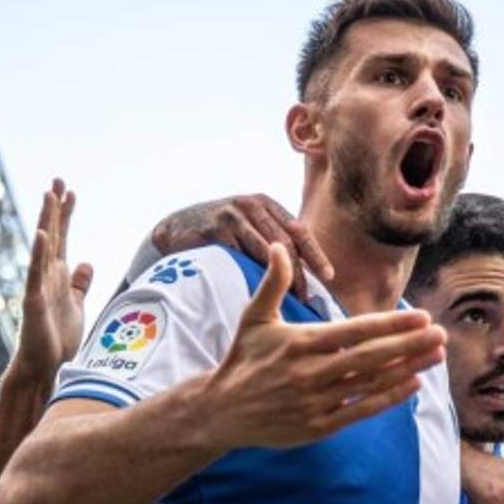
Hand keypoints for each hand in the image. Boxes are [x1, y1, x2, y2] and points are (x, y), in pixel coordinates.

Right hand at [11, 179, 94, 383]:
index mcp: (57, 275)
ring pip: (43, 247)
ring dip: (46, 221)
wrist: (45, 366)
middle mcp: (46, 275)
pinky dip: (37, 253)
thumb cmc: (57, 338)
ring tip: (48, 195)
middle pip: (52, 234)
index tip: (70, 190)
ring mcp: (38, 286)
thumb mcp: (76, 304)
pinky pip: (35, 273)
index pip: (62, 237)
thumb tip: (86, 263)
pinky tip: (40, 234)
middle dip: (55, 207)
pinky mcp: (33, 301)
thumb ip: (80, 283)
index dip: (66, 214)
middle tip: (57, 179)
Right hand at [152, 194, 333, 296]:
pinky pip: (241, 254)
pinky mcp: (216, 228)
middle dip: (300, 272)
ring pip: (266, 249)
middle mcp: (252, 204)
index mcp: (266, 203)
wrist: (174, 230)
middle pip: (286, 241)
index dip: (315, 254)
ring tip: (291, 299)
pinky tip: (261, 292)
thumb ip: (272, 237)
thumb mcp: (248, 226)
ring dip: (281, 278)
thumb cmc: (218, 234)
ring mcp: (233, 214)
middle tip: (308, 297)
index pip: (299, 229)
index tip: (328, 276)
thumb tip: (305, 270)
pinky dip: (253, 274)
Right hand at [201, 244, 443, 449]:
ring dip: (407, 368)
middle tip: (441, 334)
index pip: (355, 332)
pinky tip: (412, 383)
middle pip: (371, 358)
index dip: (391, 325)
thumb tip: (282, 245)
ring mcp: (316, 402)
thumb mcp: (254, 317)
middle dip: (409, 345)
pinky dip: (388, 398)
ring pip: (371, 384)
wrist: (220, 412)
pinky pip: (360, 411)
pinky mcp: (318, 426)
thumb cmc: (243, 359)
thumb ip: (273, 281)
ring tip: (436, 355)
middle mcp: (311, 373)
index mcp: (300, 343)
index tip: (421, 317)